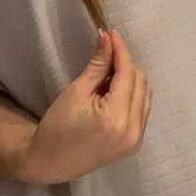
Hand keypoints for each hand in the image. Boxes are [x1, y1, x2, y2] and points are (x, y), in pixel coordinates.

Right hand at [18, 29, 151, 186]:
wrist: (50, 162)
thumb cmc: (57, 126)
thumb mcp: (76, 91)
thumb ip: (98, 65)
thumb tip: (108, 37)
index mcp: (115, 117)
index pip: (127, 74)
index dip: (120, 51)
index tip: (112, 33)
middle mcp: (133, 129)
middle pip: (140, 82)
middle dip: (125, 64)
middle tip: (106, 52)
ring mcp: (136, 139)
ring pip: (145, 94)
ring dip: (131, 78)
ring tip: (107, 74)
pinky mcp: (135, 143)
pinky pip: (142, 109)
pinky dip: (132, 95)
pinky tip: (114, 91)